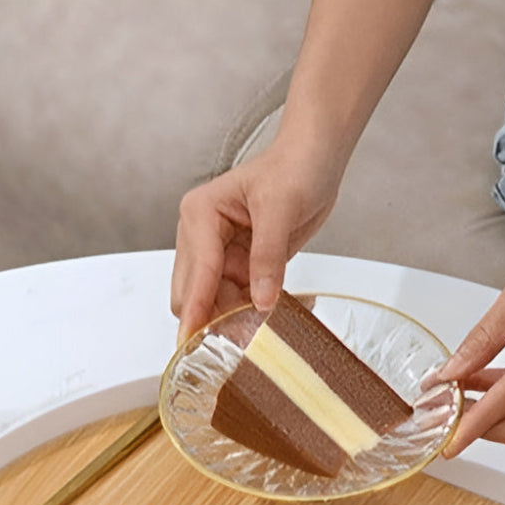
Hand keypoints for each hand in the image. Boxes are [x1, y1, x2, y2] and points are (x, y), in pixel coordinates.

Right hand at [170, 142, 341, 343]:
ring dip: (230, 317)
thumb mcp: (281, 209)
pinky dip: (248, 310)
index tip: (190, 343)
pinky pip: (234, 299)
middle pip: (192, 293)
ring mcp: (217, 253)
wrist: (314, 161)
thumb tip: (260, 300)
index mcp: (200, 214)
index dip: (196, 309)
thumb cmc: (294, 168)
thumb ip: (268, 257)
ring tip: (258, 331)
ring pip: (212, 301)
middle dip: (211, 317)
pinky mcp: (237, 265)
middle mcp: (200, 236)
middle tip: (239, 340)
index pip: (196, 272)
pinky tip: (270, 314)